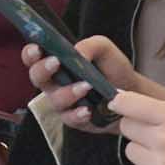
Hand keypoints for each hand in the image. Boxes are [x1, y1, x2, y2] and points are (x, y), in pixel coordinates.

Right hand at [21, 35, 164, 125]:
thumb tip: (76, 53)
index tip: (37, 49)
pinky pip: (69, 118)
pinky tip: (87, 110)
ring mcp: (63, 103)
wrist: (134, 94)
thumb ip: (90, 45)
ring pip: (54, 100)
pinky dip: (77, 114)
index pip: (34, 57)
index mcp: (56, 63)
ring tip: (86, 87)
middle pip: (36, 78)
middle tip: (56, 63)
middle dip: (43, 70)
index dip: (30, 53)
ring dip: (67, 92)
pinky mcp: (74, 119)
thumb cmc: (114, 69)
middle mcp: (54, 83)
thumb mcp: (105, 49)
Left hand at [107, 91, 164, 164]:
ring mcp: (158, 163)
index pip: (130, 103)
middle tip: (158, 138)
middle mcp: (164, 139)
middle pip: (127, 126)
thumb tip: (128, 100)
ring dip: (143, 153)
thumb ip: (164, 111)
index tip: (116, 103)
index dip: (120, 102)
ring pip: (130, 150)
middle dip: (138, 130)